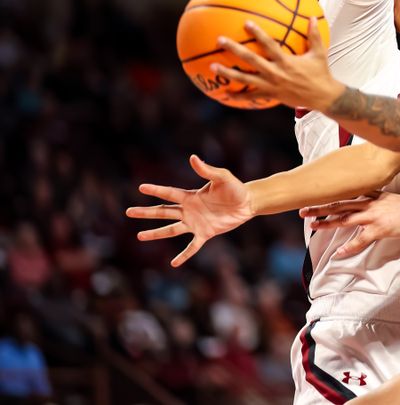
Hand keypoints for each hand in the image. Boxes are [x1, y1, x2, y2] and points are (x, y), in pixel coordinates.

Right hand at [126, 155, 254, 266]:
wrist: (247, 203)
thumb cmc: (235, 188)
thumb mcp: (221, 177)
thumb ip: (207, 170)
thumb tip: (192, 157)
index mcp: (191, 196)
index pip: (169, 193)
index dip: (156, 190)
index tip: (141, 188)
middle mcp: (189, 210)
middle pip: (163, 212)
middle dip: (146, 212)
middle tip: (128, 212)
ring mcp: (195, 223)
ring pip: (171, 229)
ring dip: (156, 233)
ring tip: (139, 236)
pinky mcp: (205, 233)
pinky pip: (192, 247)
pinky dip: (184, 255)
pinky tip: (174, 264)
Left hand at [211, 18, 344, 109]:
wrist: (323, 97)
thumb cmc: (321, 73)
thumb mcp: (319, 53)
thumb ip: (314, 35)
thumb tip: (312, 17)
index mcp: (286, 61)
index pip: (268, 45)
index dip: (257, 33)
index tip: (246, 23)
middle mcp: (275, 73)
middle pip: (250, 60)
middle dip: (234, 49)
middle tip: (220, 40)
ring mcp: (271, 85)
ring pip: (245, 79)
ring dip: (228, 73)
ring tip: (212, 67)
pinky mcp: (271, 95)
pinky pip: (252, 96)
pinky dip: (238, 95)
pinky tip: (225, 92)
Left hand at [299, 192, 399, 258]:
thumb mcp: (386, 197)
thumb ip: (371, 196)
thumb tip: (358, 198)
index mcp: (369, 195)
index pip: (343, 195)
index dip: (326, 196)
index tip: (311, 197)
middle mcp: (368, 204)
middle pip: (338, 205)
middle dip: (319, 208)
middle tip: (303, 210)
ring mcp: (373, 216)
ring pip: (345, 219)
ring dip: (327, 223)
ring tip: (313, 226)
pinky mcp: (379, 229)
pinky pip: (360, 239)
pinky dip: (349, 247)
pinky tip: (339, 253)